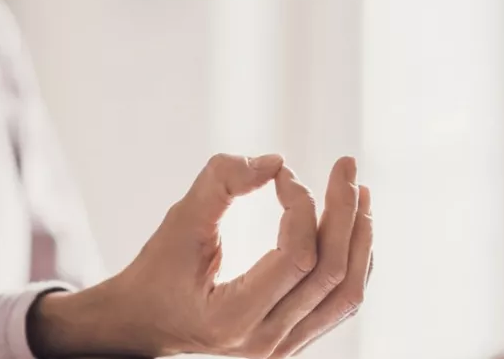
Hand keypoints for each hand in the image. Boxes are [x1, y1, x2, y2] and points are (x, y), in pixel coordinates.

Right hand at [32, 154, 373, 357]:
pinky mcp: (291, 339)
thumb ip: (221, 182)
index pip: (297, 256)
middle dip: (344, 211)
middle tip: (346, 165)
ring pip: (346, 293)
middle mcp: (265, 342)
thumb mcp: (179, 223)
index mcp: (234, 318)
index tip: (283, 175)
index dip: (300, 204)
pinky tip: (351, 228)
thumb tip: (278, 161)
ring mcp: (282, 347)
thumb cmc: (157, 272)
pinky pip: (338, 302)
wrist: (144, 322)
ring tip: (359, 194)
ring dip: (358, 238)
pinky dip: (351, 261)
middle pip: (331, 273)